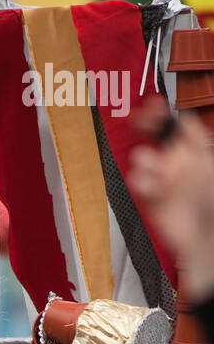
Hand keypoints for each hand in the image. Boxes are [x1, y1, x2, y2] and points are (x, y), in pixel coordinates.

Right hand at [128, 108, 213, 301]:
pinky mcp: (150, 197)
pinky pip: (137, 182)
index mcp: (194, 150)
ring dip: (149, 162)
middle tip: (136, 119)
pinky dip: (143, 182)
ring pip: (142, 157)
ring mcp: (162, 179)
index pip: (176, 124)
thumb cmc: (210, 205)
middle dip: (146, 125)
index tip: (151, 104)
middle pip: (156, 134)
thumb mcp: (206, 167)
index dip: (162, 113)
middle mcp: (177, 161)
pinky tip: (154, 187)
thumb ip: (194, 142)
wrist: (203, 238)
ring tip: (163, 173)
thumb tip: (182, 120)